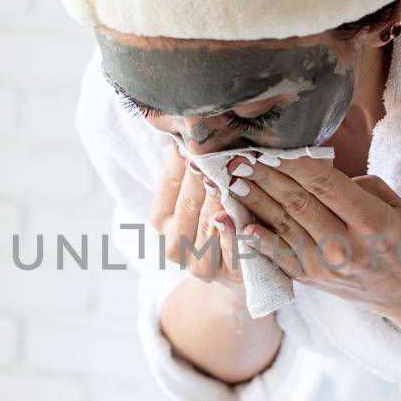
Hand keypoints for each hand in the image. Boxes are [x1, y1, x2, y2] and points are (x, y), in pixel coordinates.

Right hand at [148, 145, 245, 300]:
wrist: (237, 269)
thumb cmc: (218, 215)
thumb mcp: (199, 189)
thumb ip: (191, 164)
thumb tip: (186, 126)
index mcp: (162, 219)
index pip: (171, 184)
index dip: (184, 162)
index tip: (197, 140)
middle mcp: (175, 245)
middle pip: (189, 203)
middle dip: (204, 176)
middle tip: (216, 152)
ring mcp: (200, 263)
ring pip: (208, 225)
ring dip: (221, 198)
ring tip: (232, 174)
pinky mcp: (228, 274)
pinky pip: (230, 251)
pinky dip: (234, 232)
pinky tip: (238, 215)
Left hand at [225, 153, 400, 354]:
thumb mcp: (393, 204)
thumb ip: (355, 185)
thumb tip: (313, 171)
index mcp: (371, 221)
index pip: (325, 186)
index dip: (294, 165)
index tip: (272, 149)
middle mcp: (345, 247)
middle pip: (297, 204)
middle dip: (266, 178)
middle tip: (241, 159)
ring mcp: (326, 268)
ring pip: (283, 227)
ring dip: (254, 202)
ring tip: (233, 181)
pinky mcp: (312, 281)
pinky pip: (278, 256)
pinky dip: (255, 238)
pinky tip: (236, 222)